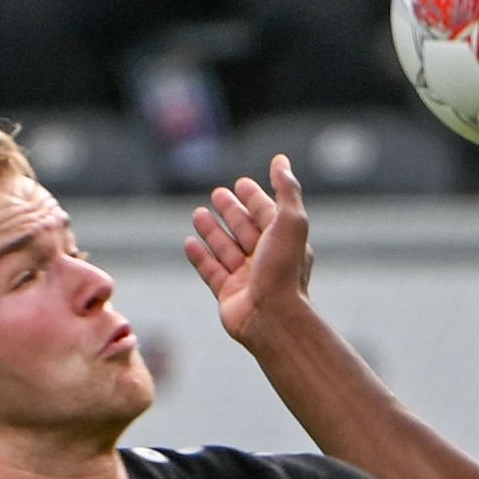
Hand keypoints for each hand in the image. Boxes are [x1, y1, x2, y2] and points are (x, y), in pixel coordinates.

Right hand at [184, 154, 316, 346]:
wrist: (272, 319)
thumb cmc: (283, 270)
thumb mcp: (290, 222)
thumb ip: (286, 189)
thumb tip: (281, 159)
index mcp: (284, 242)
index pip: (268, 214)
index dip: (255, 197)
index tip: (241, 183)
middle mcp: (266, 259)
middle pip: (246, 229)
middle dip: (231, 211)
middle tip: (216, 195)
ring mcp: (247, 278)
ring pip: (226, 249)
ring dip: (212, 231)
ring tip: (197, 213)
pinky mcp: (229, 295)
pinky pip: (211, 272)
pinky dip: (200, 256)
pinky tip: (188, 243)